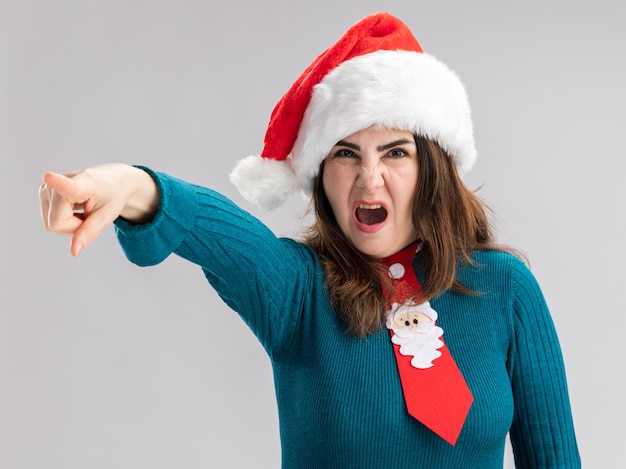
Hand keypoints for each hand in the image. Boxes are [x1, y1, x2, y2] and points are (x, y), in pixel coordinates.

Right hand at [40, 164, 158, 255]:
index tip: (49, 176)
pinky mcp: (43, 192)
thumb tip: (74, 252)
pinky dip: (64, 220)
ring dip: (69, 224)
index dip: (57, 182)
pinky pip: (50, 220)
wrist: (112, 181)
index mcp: (83, 183)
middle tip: (88, 215)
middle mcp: (60, 181)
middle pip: (57, 223)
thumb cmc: (111, 196)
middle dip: (74, 227)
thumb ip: (89, 233)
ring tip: (82, 210)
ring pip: (51, 224)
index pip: (67, 185)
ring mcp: (48, 187)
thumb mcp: (107, 216)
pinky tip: (74, 208)